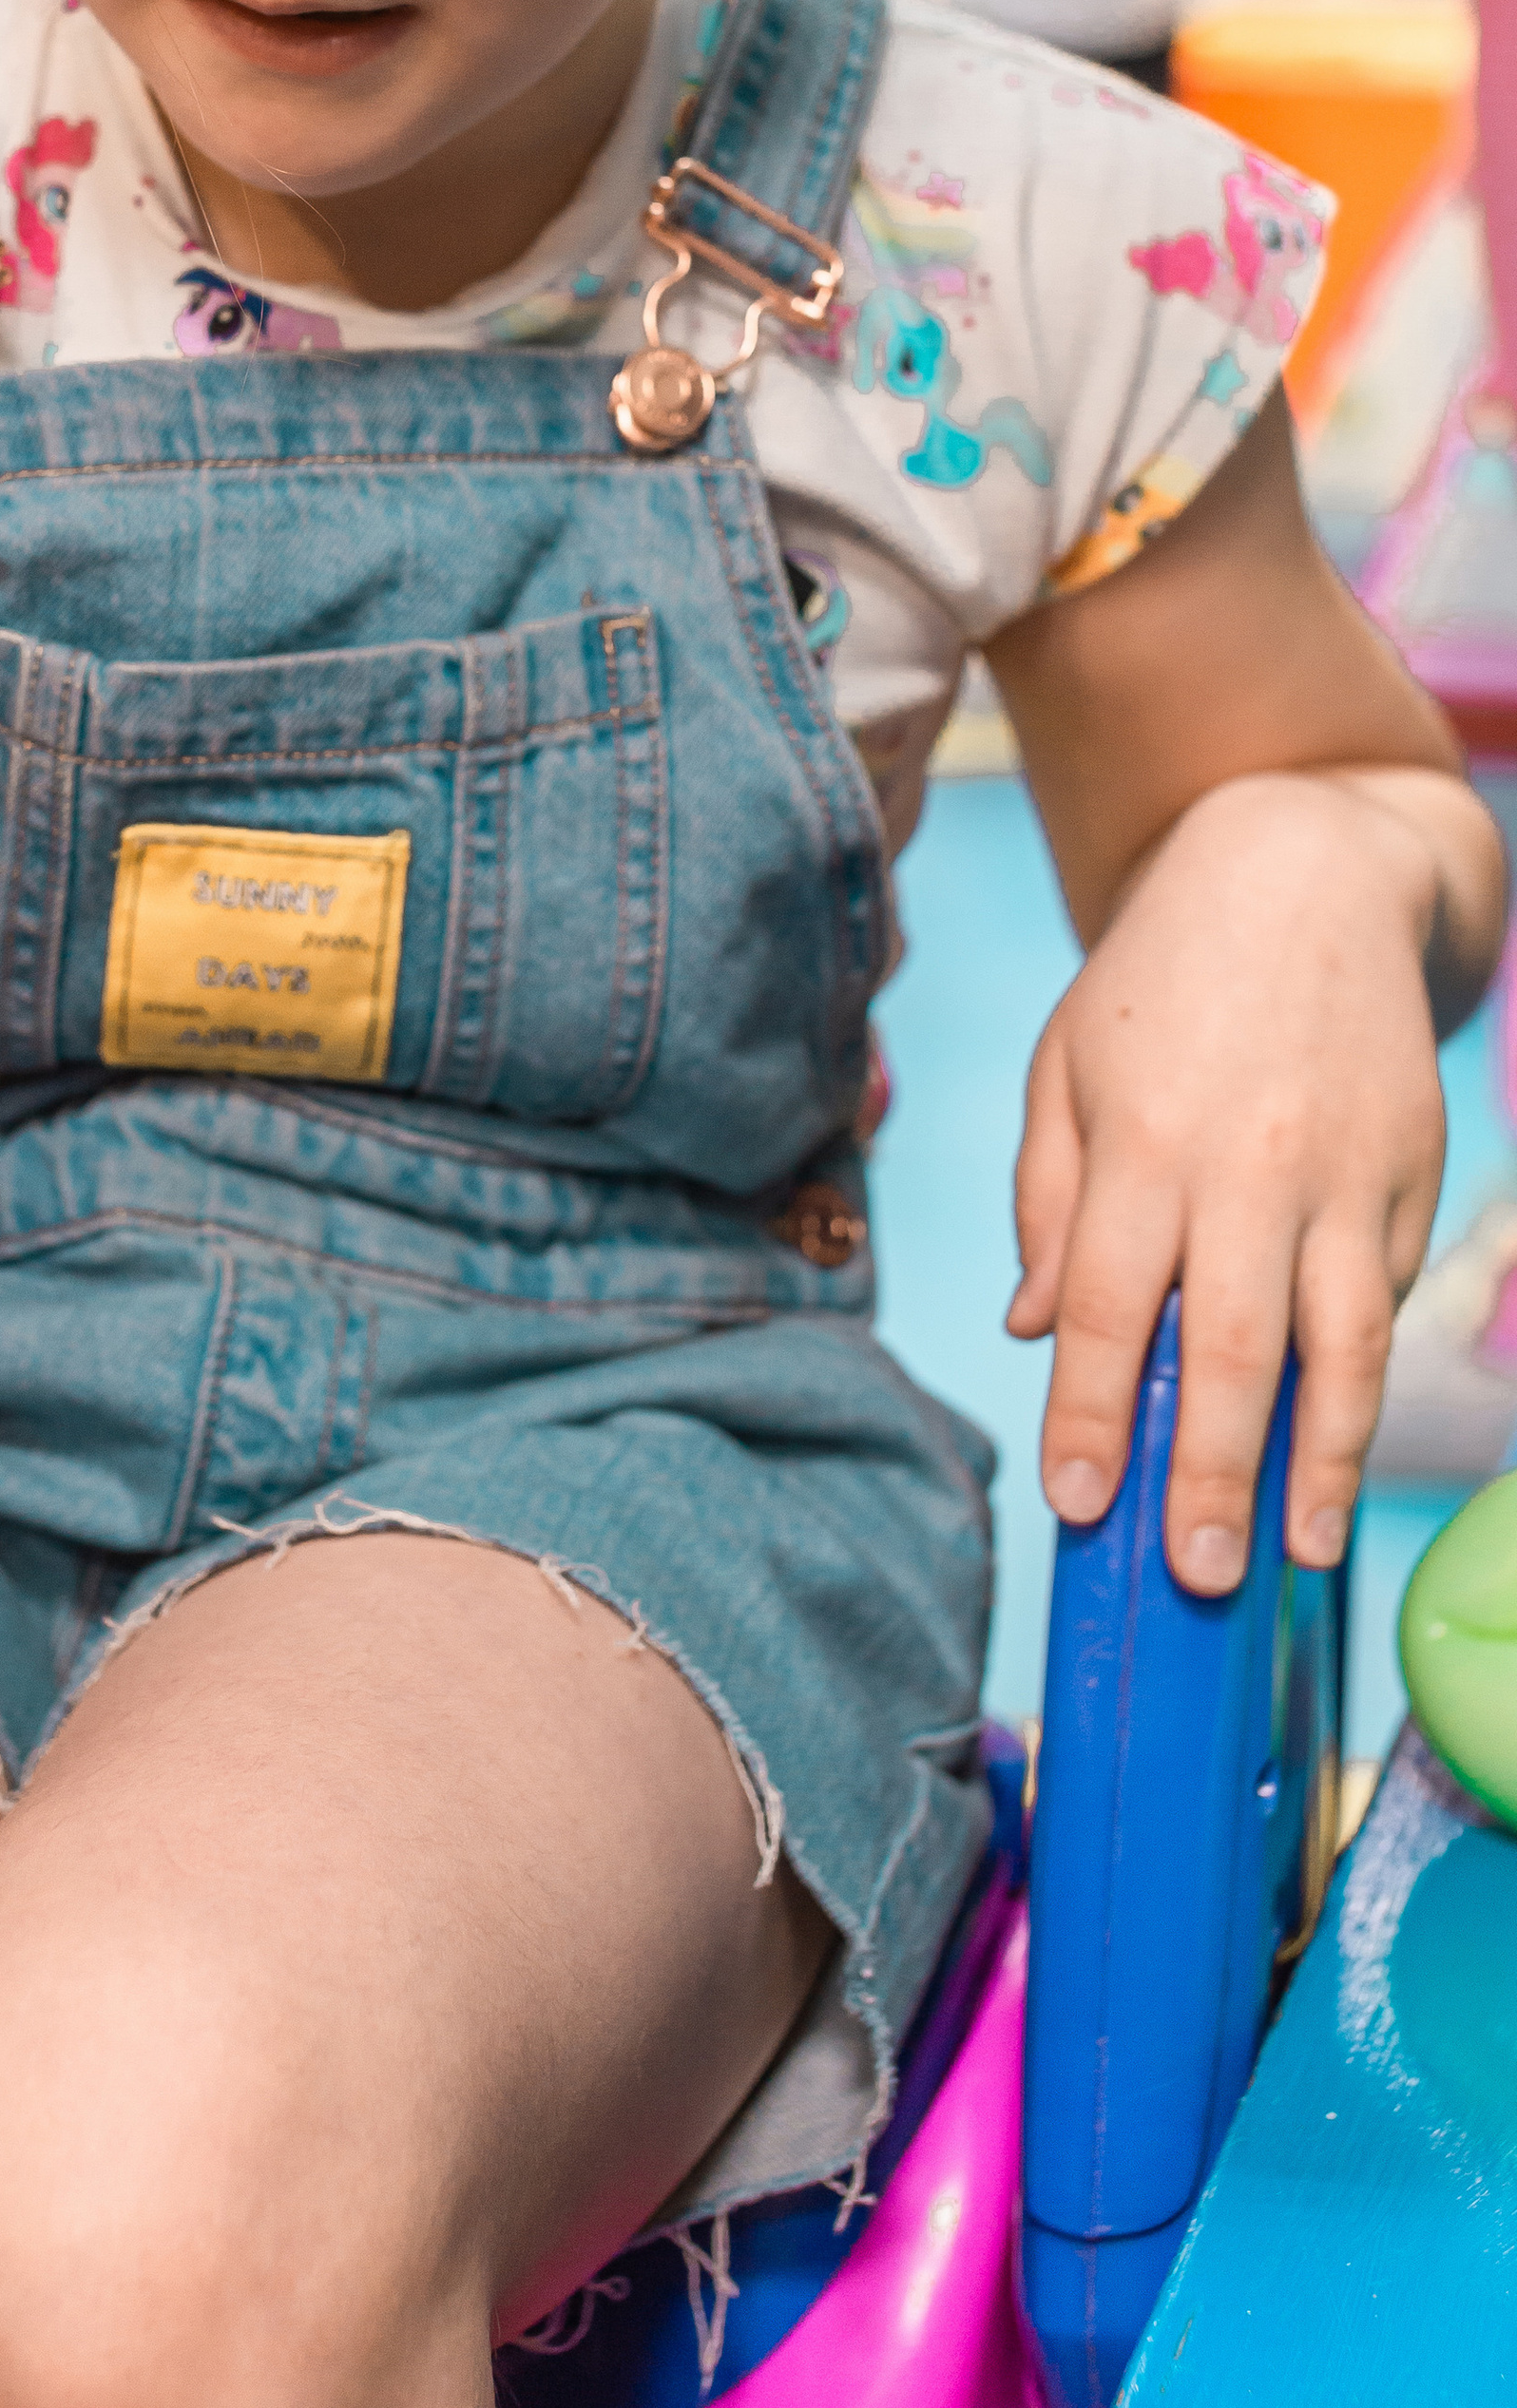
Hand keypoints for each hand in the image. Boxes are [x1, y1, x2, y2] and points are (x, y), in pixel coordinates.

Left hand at [1009, 771, 1445, 1593]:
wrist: (1304, 874)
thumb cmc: (1158, 979)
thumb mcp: (1067, 1067)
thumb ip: (1049, 1204)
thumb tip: (1038, 1330)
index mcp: (1143, 1142)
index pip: (1114, 1309)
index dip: (1097, 1417)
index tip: (1081, 1507)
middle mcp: (1249, 1165)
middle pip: (1235, 1346)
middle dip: (1216, 1473)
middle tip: (1199, 1575)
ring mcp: (1344, 1174)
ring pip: (1343, 1341)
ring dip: (1325, 1458)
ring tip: (1301, 1551)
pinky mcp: (1410, 1174)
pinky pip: (1384, 1295)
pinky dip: (1364, 1381)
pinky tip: (1339, 1447)